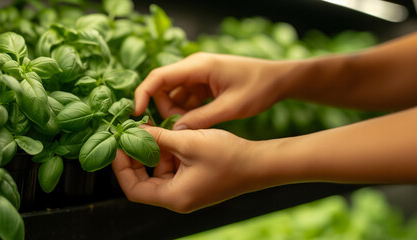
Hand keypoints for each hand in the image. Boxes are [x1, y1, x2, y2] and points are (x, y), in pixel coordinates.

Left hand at [112, 125, 270, 212]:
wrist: (260, 163)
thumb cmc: (228, 156)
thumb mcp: (188, 141)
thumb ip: (158, 137)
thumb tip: (135, 131)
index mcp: (174, 196)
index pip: (133, 189)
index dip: (121, 167)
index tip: (116, 145)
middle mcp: (177, 198)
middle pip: (142, 182)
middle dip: (134, 158)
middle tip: (127, 135)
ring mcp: (186, 191)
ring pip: (156, 172)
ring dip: (151, 151)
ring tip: (148, 128)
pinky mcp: (194, 182)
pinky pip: (171, 168)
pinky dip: (166, 152)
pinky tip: (166, 132)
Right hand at [134, 52, 295, 129]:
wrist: (280, 79)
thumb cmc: (259, 88)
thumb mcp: (231, 108)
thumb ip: (201, 120)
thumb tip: (176, 133)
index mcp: (198, 66)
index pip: (158, 77)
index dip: (143, 94)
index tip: (136, 115)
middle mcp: (194, 67)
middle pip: (162, 86)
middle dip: (163, 109)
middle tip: (176, 128)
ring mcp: (198, 74)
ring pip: (173, 94)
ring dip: (175, 112)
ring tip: (190, 128)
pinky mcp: (203, 83)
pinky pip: (185, 97)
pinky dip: (186, 111)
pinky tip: (196, 123)